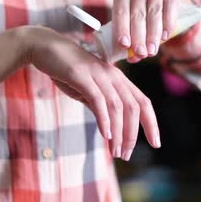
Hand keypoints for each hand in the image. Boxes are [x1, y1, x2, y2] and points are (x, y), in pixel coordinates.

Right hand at [25, 26, 160, 159]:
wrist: (44, 47)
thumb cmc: (66, 70)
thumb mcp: (87, 90)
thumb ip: (100, 106)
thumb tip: (110, 128)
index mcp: (118, 79)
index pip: (143, 102)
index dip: (152, 124)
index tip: (156, 143)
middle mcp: (112, 75)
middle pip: (133, 107)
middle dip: (132, 134)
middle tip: (125, 155)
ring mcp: (97, 74)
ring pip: (117, 106)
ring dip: (119, 132)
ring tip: (115, 151)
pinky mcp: (81, 75)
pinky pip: (98, 99)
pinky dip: (104, 119)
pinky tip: (105, 134)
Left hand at [112, 0, 191, 62]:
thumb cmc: (143, 10)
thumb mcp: (133, 19)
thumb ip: (131, 37)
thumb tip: (132, 58)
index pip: (120, 12)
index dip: (121, 29)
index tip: (124, 45)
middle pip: (137, 15)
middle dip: (139, 37)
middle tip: (141, 53)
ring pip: (153, 13)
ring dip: (153, 34)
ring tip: (152, 50)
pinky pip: (169, 7)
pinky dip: (167, 23)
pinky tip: (165, 36)